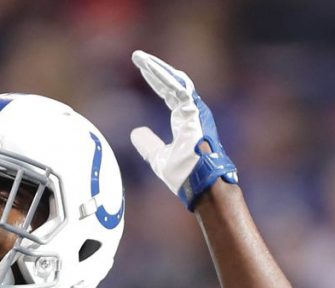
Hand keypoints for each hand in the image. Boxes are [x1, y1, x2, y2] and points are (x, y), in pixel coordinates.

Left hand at [129, 50, 237, 209]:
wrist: (198, 184)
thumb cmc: (184, 173)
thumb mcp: (157, 157)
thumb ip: (148, 144)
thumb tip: (135, 132)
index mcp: (185, 119)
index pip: (170, 93)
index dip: (156, 81)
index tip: (142, 69)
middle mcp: (192, 110)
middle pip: (172, 82)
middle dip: (154, 69)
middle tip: (137, 56)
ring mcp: (195, 110)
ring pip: (175, 81)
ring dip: (157, 68)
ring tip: (140, 58)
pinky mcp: (194, 112)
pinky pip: (178, 89)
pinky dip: (164, 78)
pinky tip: (150, 68)